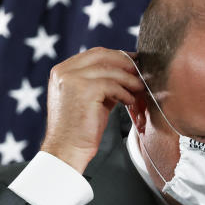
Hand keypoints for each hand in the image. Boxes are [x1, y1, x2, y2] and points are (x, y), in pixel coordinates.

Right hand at [40, 48, 143, 172]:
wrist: (67, 150)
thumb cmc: (80, 130)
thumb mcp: (90, 99)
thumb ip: (101, 83)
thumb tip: (126, 73)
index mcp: (62, 71)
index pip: (94, 54)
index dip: (117, 56)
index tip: (133, 63)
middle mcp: (64, 71)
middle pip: (102, 55)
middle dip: (125, 63)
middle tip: (141, 71)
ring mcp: (73, 79)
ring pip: (110, 70)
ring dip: (129, 79)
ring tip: (139, 89)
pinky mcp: (84, 90)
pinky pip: (113, 85)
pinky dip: (125, 93)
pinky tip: (130, 102)